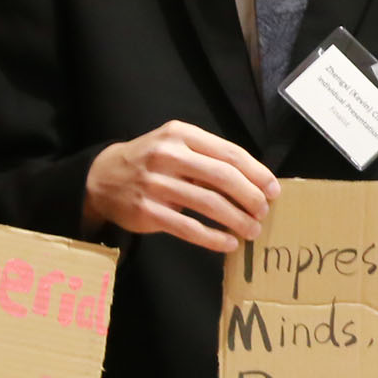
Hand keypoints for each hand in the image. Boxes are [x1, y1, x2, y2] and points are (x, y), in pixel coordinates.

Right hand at [84, 121, 275, 252]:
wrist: (103, 177)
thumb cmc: (152, 161)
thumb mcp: (177, 145)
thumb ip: (210, 157)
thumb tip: (257, 181)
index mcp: (181, 135)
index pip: (229, 153)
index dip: (256, 173)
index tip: (273, 190)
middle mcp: (168, 156)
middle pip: (223, 177)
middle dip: (251, 197)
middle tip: (264, 211)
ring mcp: (155, 184)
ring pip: (209, 204)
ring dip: (237, 220)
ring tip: (252, 230)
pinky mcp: (147, 212)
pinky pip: (188, 228)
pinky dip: (213, 238)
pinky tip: (228, 243)